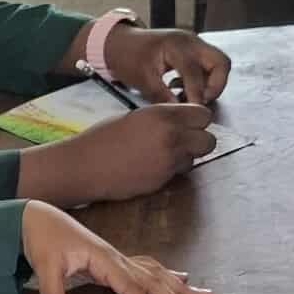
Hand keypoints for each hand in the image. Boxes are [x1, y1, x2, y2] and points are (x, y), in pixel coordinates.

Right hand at [19, 102, 214, 203]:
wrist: (84, 166)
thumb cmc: (103, 139)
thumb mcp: (135, 118)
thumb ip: (162, 120)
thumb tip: (181, 124)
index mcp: (162, 114)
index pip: (203, 115)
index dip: (197, 122)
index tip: (187, 126)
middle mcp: (170, 135)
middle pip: (209, 140)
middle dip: (199, 142)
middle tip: (182, 144)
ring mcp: (167, 159)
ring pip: (195, 159)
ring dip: (184, 158)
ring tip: (161, 157)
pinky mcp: (162, 179)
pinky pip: (178, 173)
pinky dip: (169, 171)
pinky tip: (149, 168)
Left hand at [20, 200, 211, 293]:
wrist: (41, 218)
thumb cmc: (44, 241)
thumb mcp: (45, 270)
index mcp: (104, 259)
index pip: (130, 289)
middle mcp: (118, 258)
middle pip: (153, 283)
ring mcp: (119, 257)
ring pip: (156, 274)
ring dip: (181, 287)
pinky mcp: (116, 259)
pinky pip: (148, 267)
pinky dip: (167, 275)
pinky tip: (181, 278)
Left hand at [102, 24, 230, 103]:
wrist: (121, 43)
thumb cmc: (128, 57)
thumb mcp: (143, 80)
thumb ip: (163, 97)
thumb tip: (180, 113)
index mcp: (177, 46)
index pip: (197, 74)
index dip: (197, 96)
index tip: (193, 112)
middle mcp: (191, 42)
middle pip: (221, 63)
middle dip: (215, 86)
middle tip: (199, 102)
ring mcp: (194, 44)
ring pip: (218, 65)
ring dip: (209, 84)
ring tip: (186, 95)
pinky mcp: (193, 50)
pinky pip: (208, 66)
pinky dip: (201, 80)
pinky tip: (181, 89)